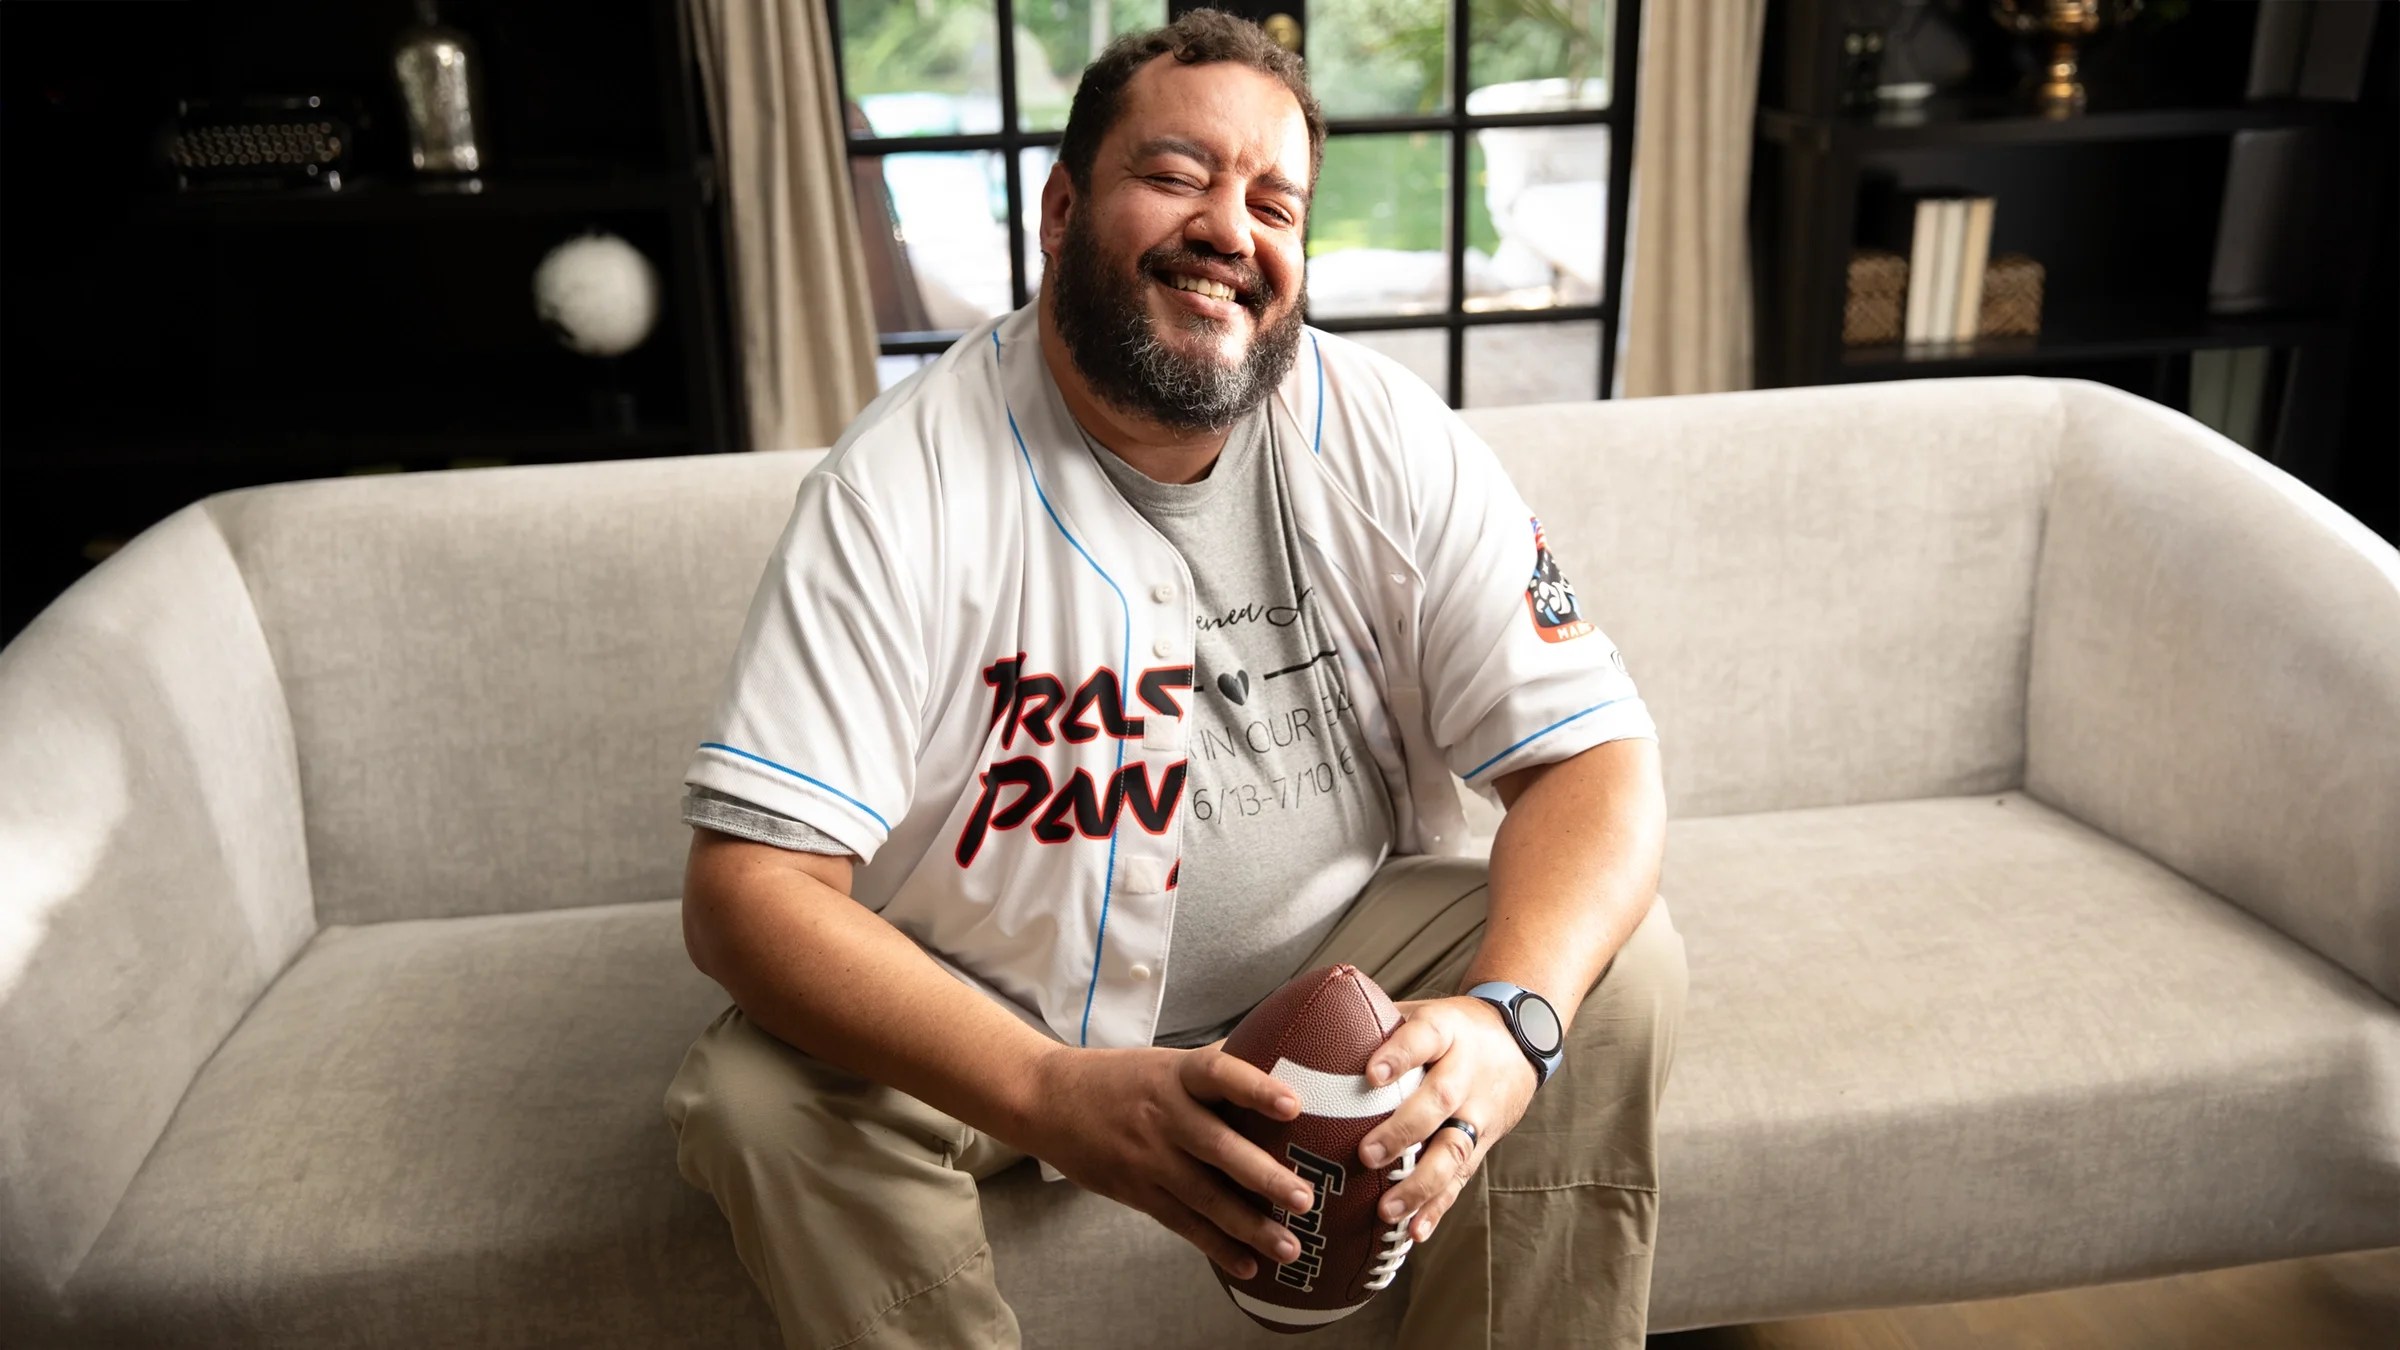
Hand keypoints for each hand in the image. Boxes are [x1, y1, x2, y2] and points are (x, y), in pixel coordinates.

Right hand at [1023, 1043, 1318, 1279]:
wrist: (1048, 1101)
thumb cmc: (1119, 1079)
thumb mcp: (1164, 1063)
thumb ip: (1214, 1071)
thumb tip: (1281, 1067)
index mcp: (1175, 1075)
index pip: (1218, 1075)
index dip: (1254, 1089)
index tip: (1293, 1105)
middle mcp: (1164, 1116)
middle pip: (1217, 1147)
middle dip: (1262, 1176)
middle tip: (1305, 1199)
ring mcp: (1149, 1159)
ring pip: (1204, 1196)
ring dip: (1249, 1226)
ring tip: (1290, 1249)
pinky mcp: (1137, 1192)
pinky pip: (1182, 1223)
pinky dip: (1216, 1246)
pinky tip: (1248, 1266)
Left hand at [1355, 996, 1538, 1242]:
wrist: (1519, 1041)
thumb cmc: (1450, 1028)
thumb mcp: (1421, 1012)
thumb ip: (1373, 1021)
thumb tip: (1307, 1029)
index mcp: (1446, 1031)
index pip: (1424, 1038)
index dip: (1400, 1056)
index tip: (1372, 1075)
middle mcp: (1466, 1072)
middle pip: (1441, 1100)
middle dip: (1404, 1130)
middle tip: (1366, 1154)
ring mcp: (1479, 1112)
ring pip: (1454, 1149)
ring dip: (1420, 1183)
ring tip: (1387, 1210)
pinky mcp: (1482, 1144)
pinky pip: (1461, 1179)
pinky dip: (1438, 1207)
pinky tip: (1414, 1231)